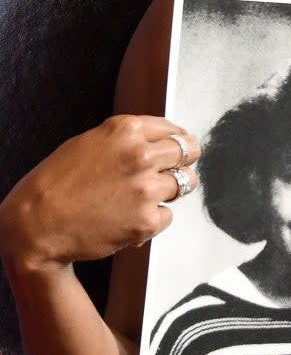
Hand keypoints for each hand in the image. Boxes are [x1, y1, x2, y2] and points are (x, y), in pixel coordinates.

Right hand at [0, 115, 199, 269]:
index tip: (183, 148)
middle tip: (175, 172)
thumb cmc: (56, 184)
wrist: (37, 224)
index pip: (174, 130)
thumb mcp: (90, 143)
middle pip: (189, 153)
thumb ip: (126, 140)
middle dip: (184, 163)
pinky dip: (154, 219)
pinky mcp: (146, 220)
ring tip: (143, 197)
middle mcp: (140, 155)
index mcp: (125, 130)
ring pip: (185, 185)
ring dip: (170, 191)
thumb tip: (162, 143)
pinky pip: (167, 216)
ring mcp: (146, 189)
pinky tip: (129, 218)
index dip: (180, 141)